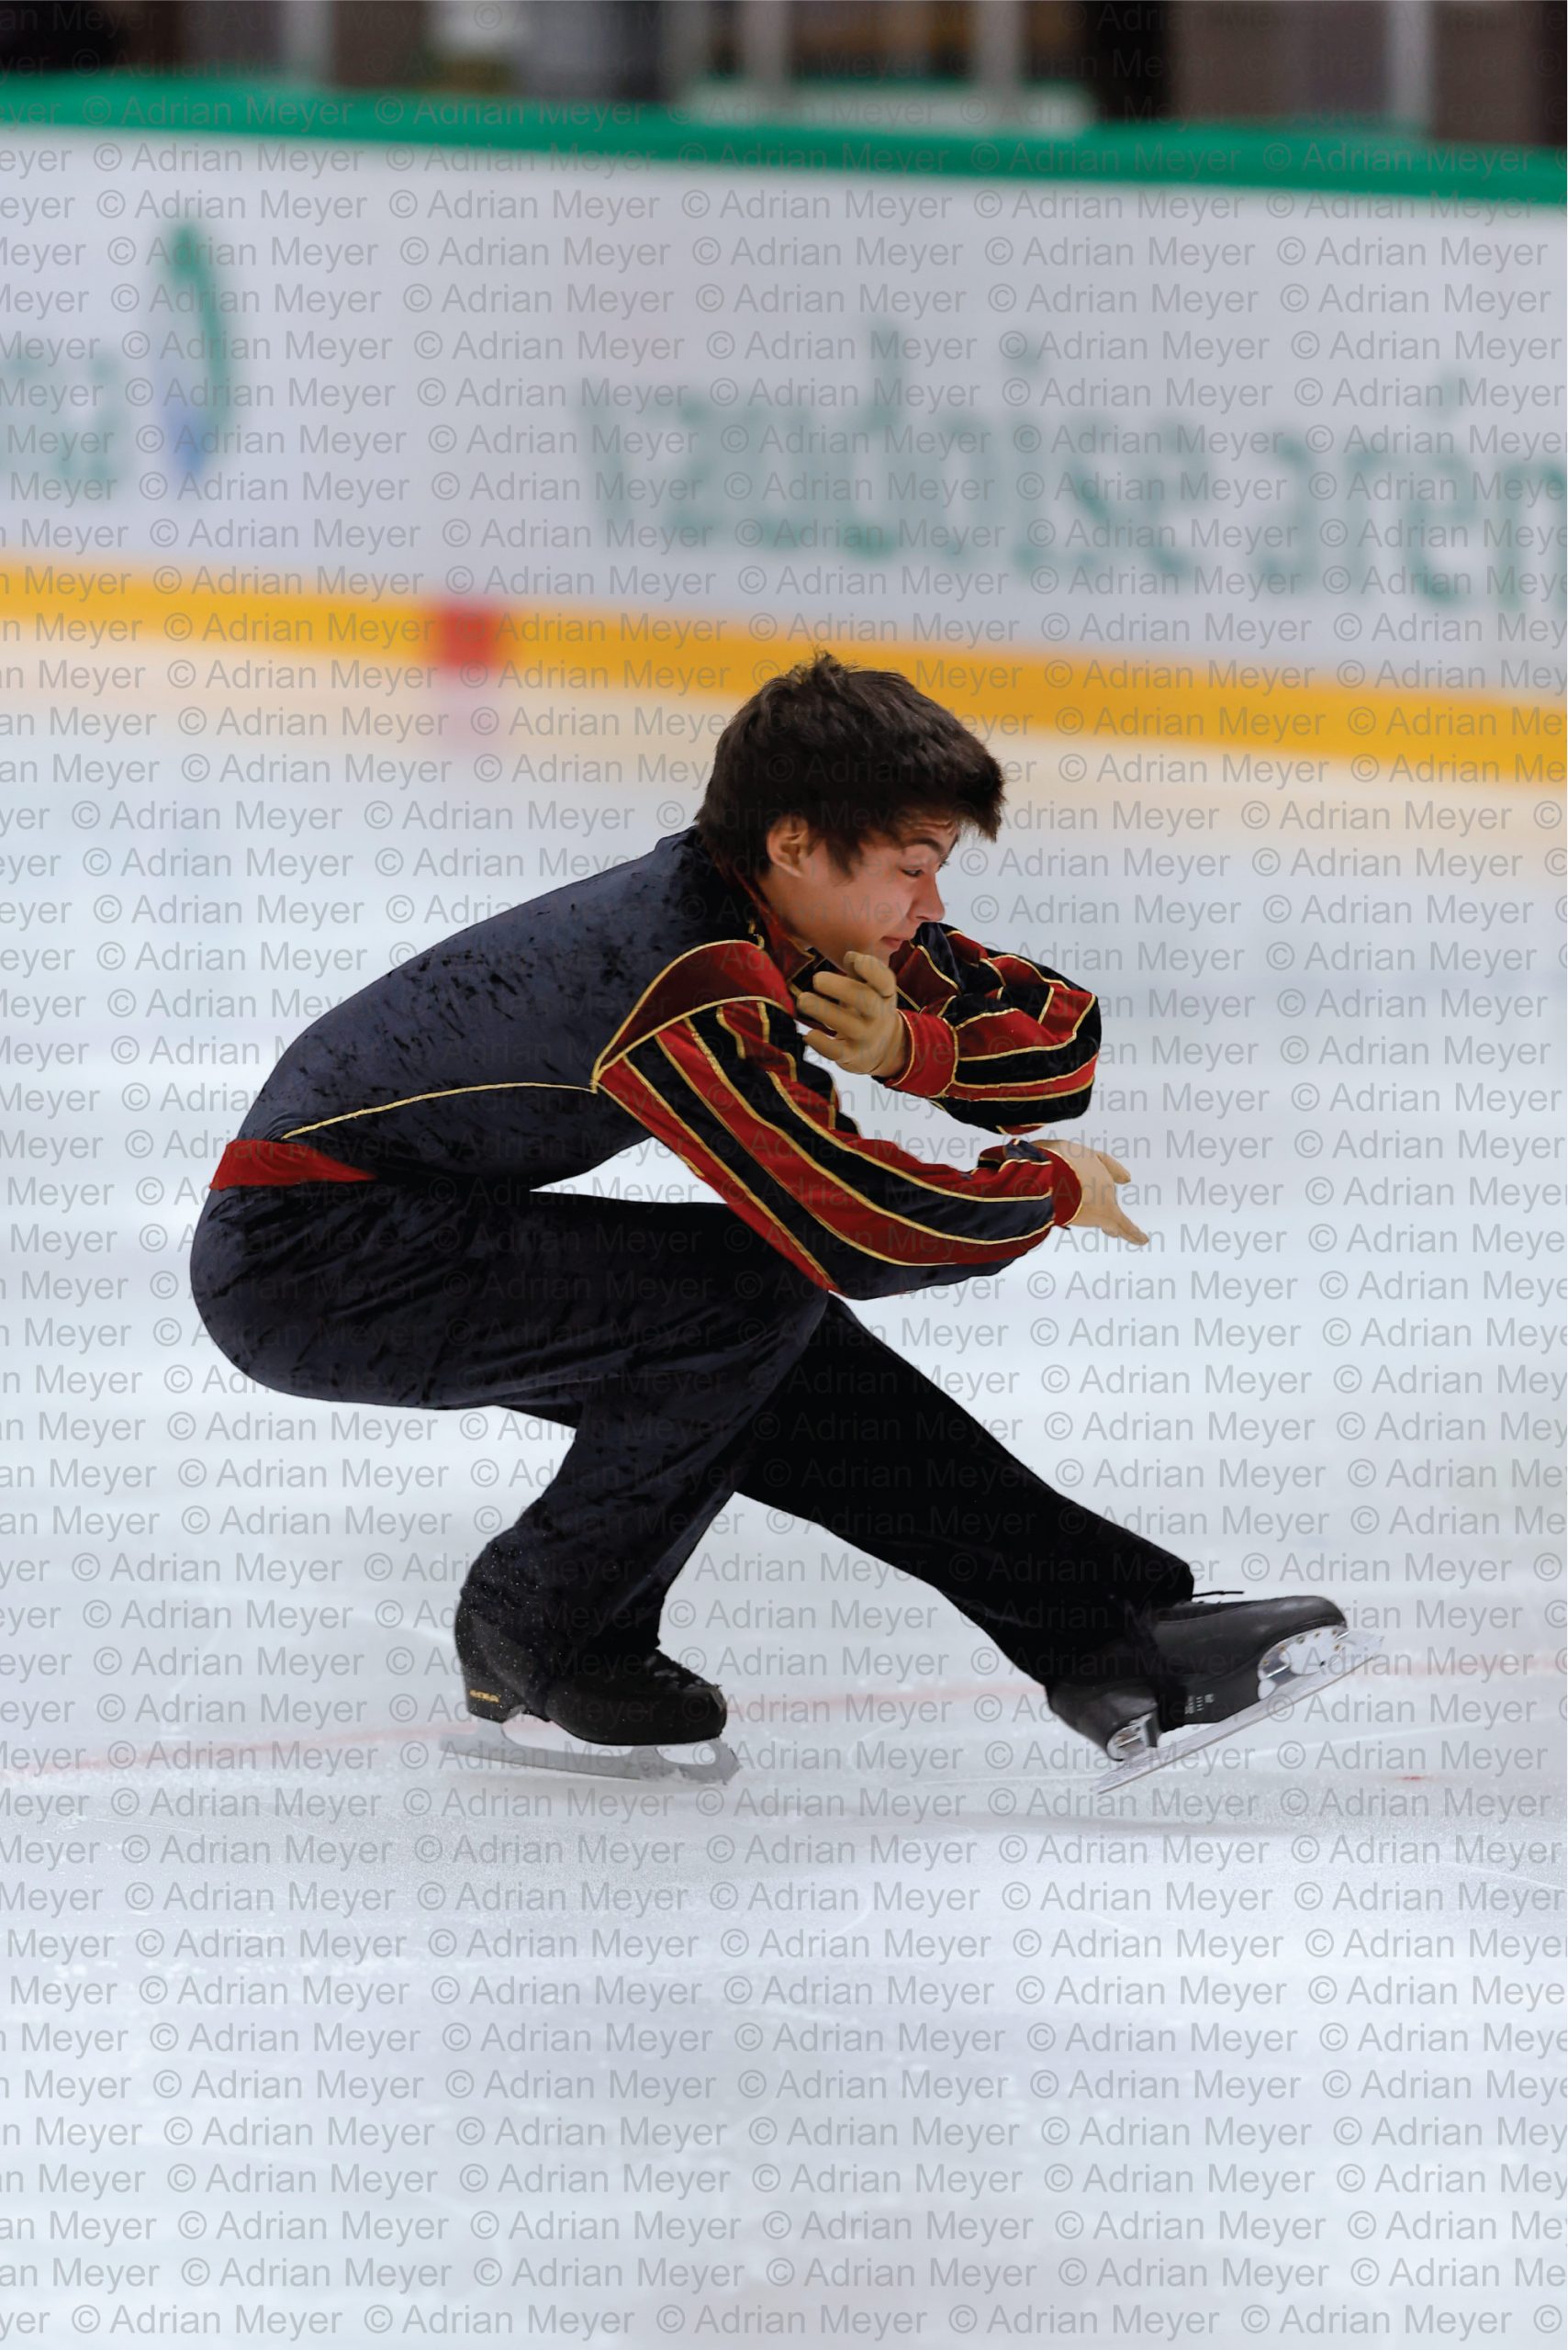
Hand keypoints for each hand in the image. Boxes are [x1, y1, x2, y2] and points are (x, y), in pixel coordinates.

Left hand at [792, 951, 906, 1077]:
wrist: (884, 1048)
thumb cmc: (868, 1008)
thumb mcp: (869, 988)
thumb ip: (859, 970)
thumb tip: (850, 956)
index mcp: (884, 994)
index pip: (885, 980)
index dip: (871, 969)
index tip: (853, 959)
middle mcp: (879, 1015)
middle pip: (865, 1000)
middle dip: (840, 988)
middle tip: (816, 979)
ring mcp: (867, 1037)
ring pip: (848, 1025)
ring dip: (823, 1011)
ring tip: (803, 1000)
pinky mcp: (852, 1056)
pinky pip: (837, 1051)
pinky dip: (820, 1043)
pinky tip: (807, 1034)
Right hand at [1040, 1141, 1148, 1244]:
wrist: (1052, 1174)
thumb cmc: (1044, 1163)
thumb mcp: (1042, 1155)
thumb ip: (1042, 1163)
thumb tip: (1031, 1165)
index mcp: (1084, 1157)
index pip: (1102, 1163)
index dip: (1113, 1171)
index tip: (1125, 1179)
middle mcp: (1098, 1173)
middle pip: (1103, 1190)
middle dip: (1099, 1201)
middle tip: (1099, 1207)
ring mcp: (1104, 1192)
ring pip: (1111, 1211)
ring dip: (1110, 1222)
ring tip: (1114, 1233)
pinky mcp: (1107, 1213)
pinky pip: (1125, 1226)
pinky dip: (1134, 1234)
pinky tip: (1144, 1240)